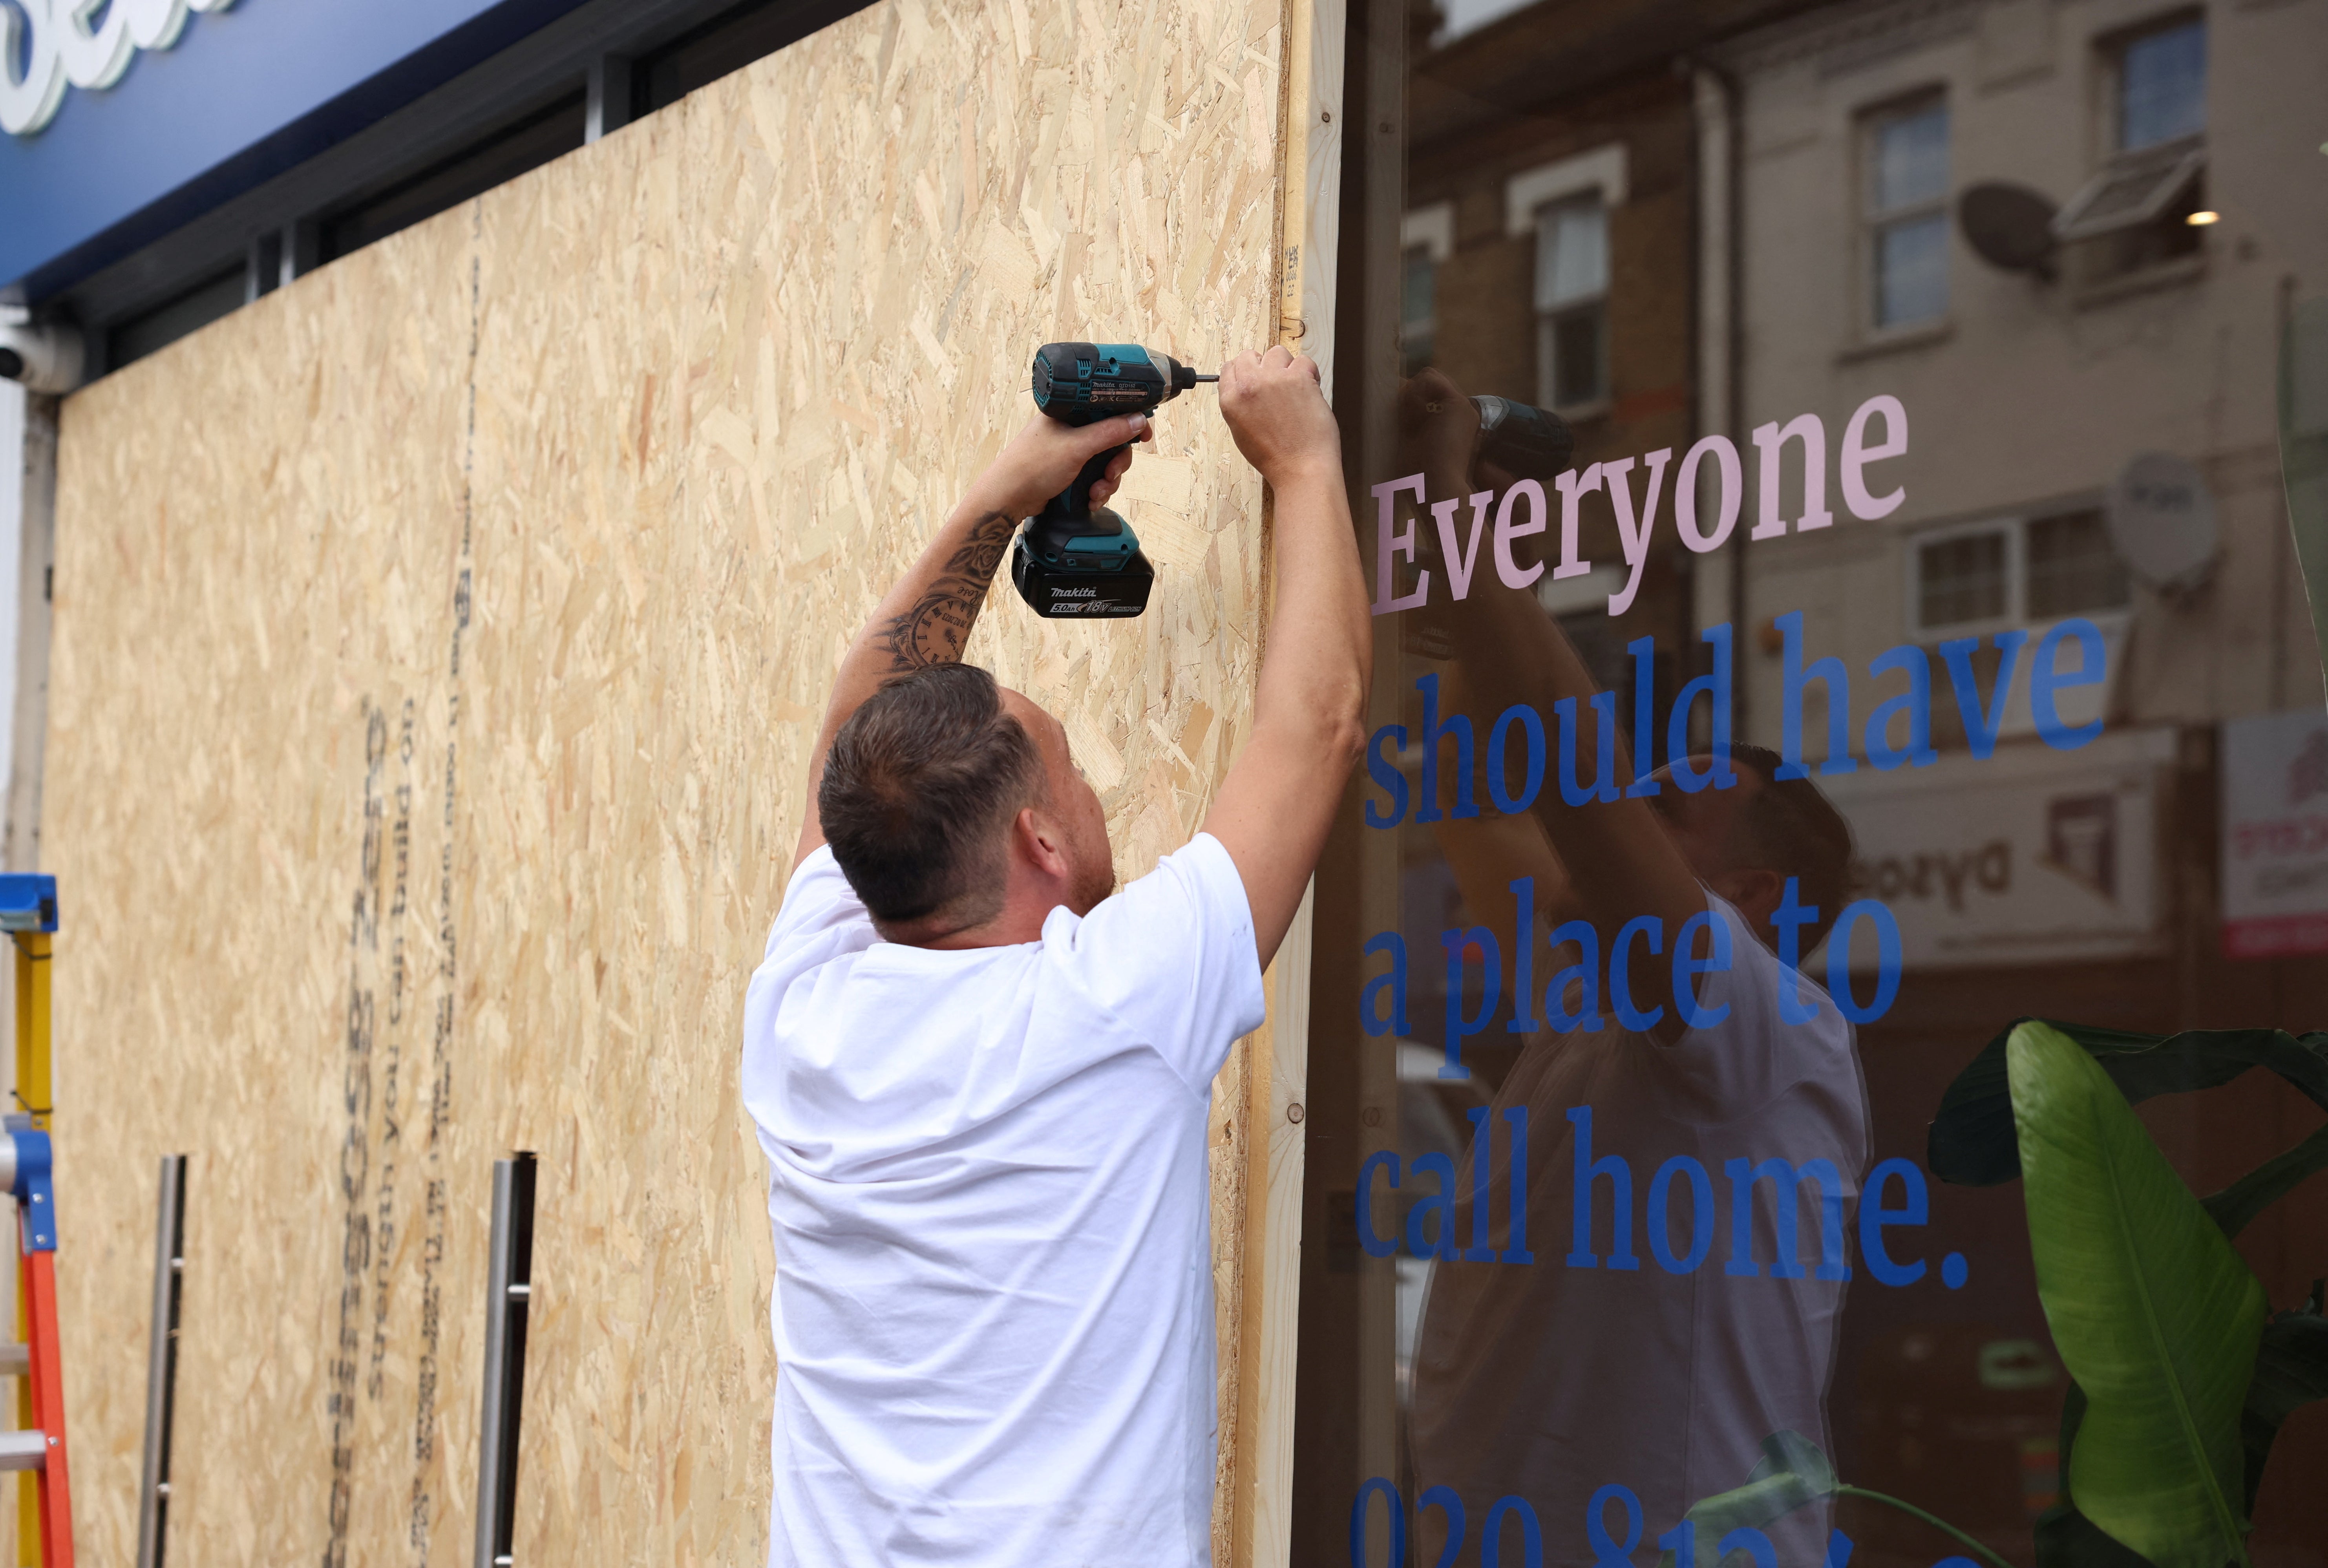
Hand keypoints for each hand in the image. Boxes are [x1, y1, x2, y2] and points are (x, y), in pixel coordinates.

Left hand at [968, 410, 1152, 518]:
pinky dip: (1097, 490)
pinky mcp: (1070, 471)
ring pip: (1106, 462)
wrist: (1008, 498)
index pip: (1109, 409)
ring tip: (1095, 491)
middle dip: (1116, 463)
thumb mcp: (1076, 447)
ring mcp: (1071, 452)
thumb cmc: (1031, 466)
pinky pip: (1095, 477)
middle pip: (1112, 440)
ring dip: (1107, 480)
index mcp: (1071, 412)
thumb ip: (1109, 432)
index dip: (1129, 422)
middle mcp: (1072, 429)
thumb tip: (1137, 420)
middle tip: (1111, 473)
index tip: (1142, 436)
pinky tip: (1090, 499)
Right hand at [1219, 346, 1338, 485]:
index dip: (1243, 371)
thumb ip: (1240, 404)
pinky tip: (1309, 388)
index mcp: (1231, 400)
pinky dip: (1308, 372)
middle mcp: (1250, 385)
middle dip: (1262, 365)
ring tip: (1293, 387)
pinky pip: (1304, 361)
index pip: (1229, 368)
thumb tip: (1246, 386)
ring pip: (1277, 352)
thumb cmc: (1275, 457)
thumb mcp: (1241, 432)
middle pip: (1250, 355)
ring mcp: (1275, 379)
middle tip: (1275, 382)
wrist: (1301, 467)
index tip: (1253, 376)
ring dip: (1285, 366)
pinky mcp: (1300, 378)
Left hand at [1397, 368, 1480, 493]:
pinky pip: (1428, 377)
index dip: (1407, 402)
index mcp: (1450, 424)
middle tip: (1408, 429)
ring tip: (1414, 427)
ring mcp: (1463, 407)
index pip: (1425, 393)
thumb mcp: (1406, 439)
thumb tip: (1399, 383)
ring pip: (1426, 376)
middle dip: (1408, 399)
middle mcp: (1460, 413)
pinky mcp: (1459, 403)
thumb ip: (1406, 414)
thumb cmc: (1416, 478)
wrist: (1432, 490)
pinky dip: (1414, 395)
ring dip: (1410, 398)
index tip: (1403, 427)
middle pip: (1425, 382)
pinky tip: (1417, 420)